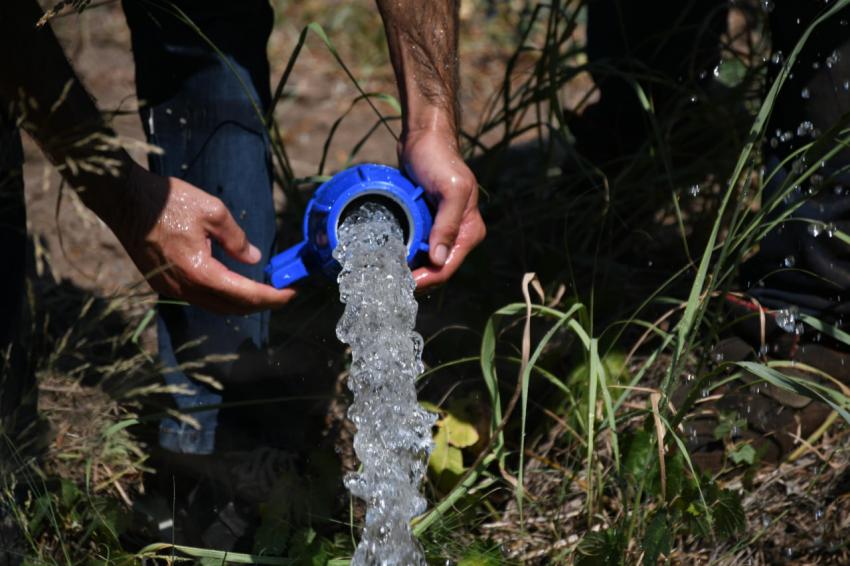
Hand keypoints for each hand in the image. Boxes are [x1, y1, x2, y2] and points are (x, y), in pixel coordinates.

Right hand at [109, 163, 294, 313]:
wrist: (123, 199)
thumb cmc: (167, 201)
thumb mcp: (212, 212)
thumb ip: (236, 239)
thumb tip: (253, 258)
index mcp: (200, 272)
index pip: (245, 295)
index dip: (272, 297)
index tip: (291, 293)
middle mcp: (184, 287)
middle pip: (231, 307)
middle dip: (260, 304)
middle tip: (282, 294)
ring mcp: (171, 288)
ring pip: (214, 306)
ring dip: (240, 302)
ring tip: (263, 291)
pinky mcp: (163, 283)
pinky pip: (198, 298)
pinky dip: (221, 297)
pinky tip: (233, 285)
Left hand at [400, 129, 485, 289]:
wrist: (425, 137)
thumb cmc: (439, 159)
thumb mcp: (449, 190)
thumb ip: (446, 224)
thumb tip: (439, 260)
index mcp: (470, 230)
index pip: (448, 267)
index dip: (427, 279)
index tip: (404, 284)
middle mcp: (459, 234)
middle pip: (437, 269)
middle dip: (418, 279)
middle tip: (390, 283)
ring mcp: (443, 230)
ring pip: (427, 261)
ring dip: (410, 269)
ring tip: (387, 274)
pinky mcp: (427, 223)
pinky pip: (418, 247)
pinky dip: (406, 255)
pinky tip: (390, 258)